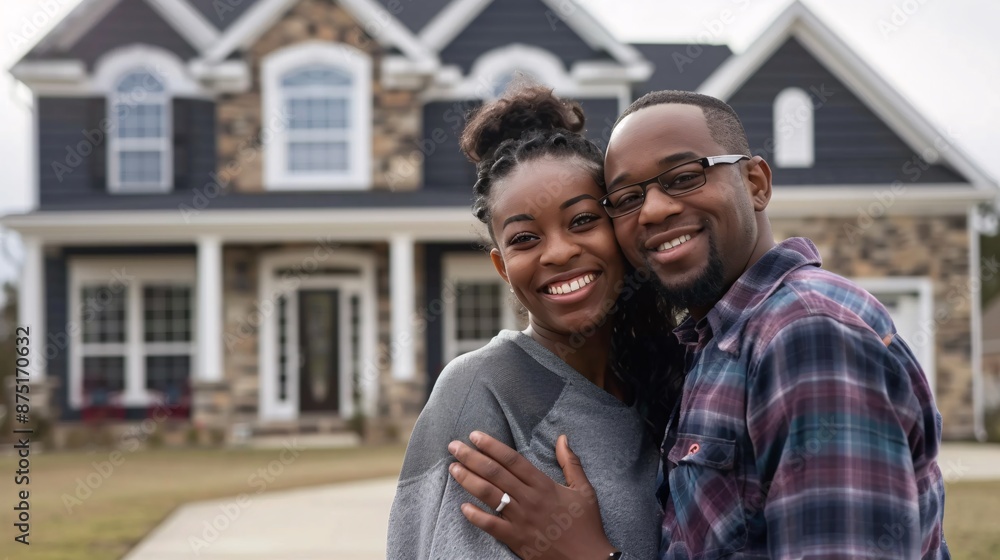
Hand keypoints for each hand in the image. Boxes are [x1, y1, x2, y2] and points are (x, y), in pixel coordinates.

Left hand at [448, 431, 615, 559]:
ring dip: (468, 480)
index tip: (475, 435)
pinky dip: (475, 516)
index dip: (492, 446)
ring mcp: (521, 520)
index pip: (512, 460)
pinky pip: (491, 526)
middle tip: (454, 446)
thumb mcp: (584, 490)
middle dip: (472, 457)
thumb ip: (570, 462)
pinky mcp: (516, 540)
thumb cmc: (586, 525)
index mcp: (544, 485)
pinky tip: (462, 506)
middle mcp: (530, 500)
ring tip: (454, 468)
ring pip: (489, 495)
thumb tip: (562, 437)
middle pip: (495, 473)